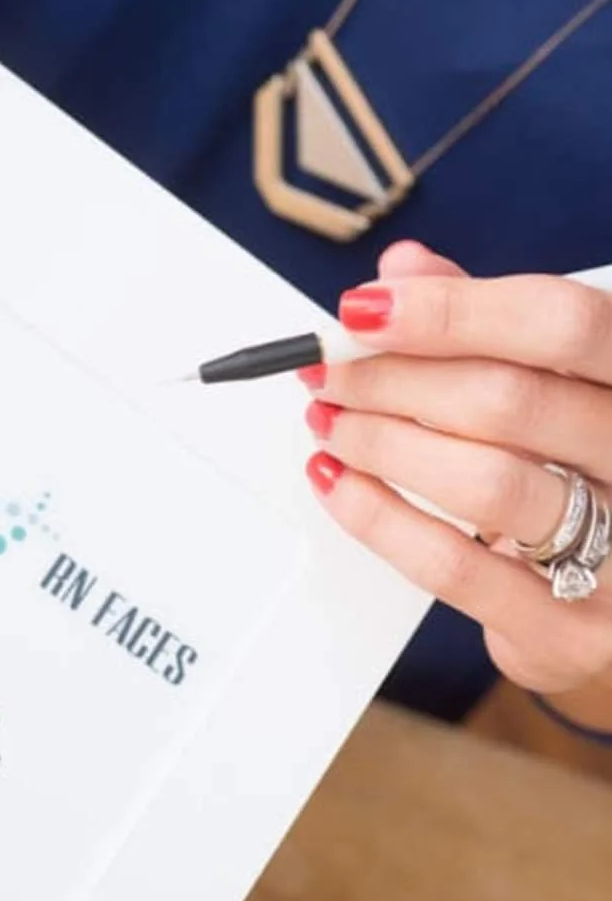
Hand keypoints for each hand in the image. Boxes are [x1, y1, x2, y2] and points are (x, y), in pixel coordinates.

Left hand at [302, 240, 611, 700]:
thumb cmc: (574, 474)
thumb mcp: (546, 387)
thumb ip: (483, 324)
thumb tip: (402, 270)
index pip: (562, 323)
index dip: (450, 311)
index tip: (359, 311)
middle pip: (508, 399)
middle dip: (390, 380)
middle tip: (326, 373)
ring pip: (485, 480)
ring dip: (380, 444)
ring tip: (329, 423)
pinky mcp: (572, 630)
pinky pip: (454, 567)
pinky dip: (377, 519)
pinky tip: (336, 485)